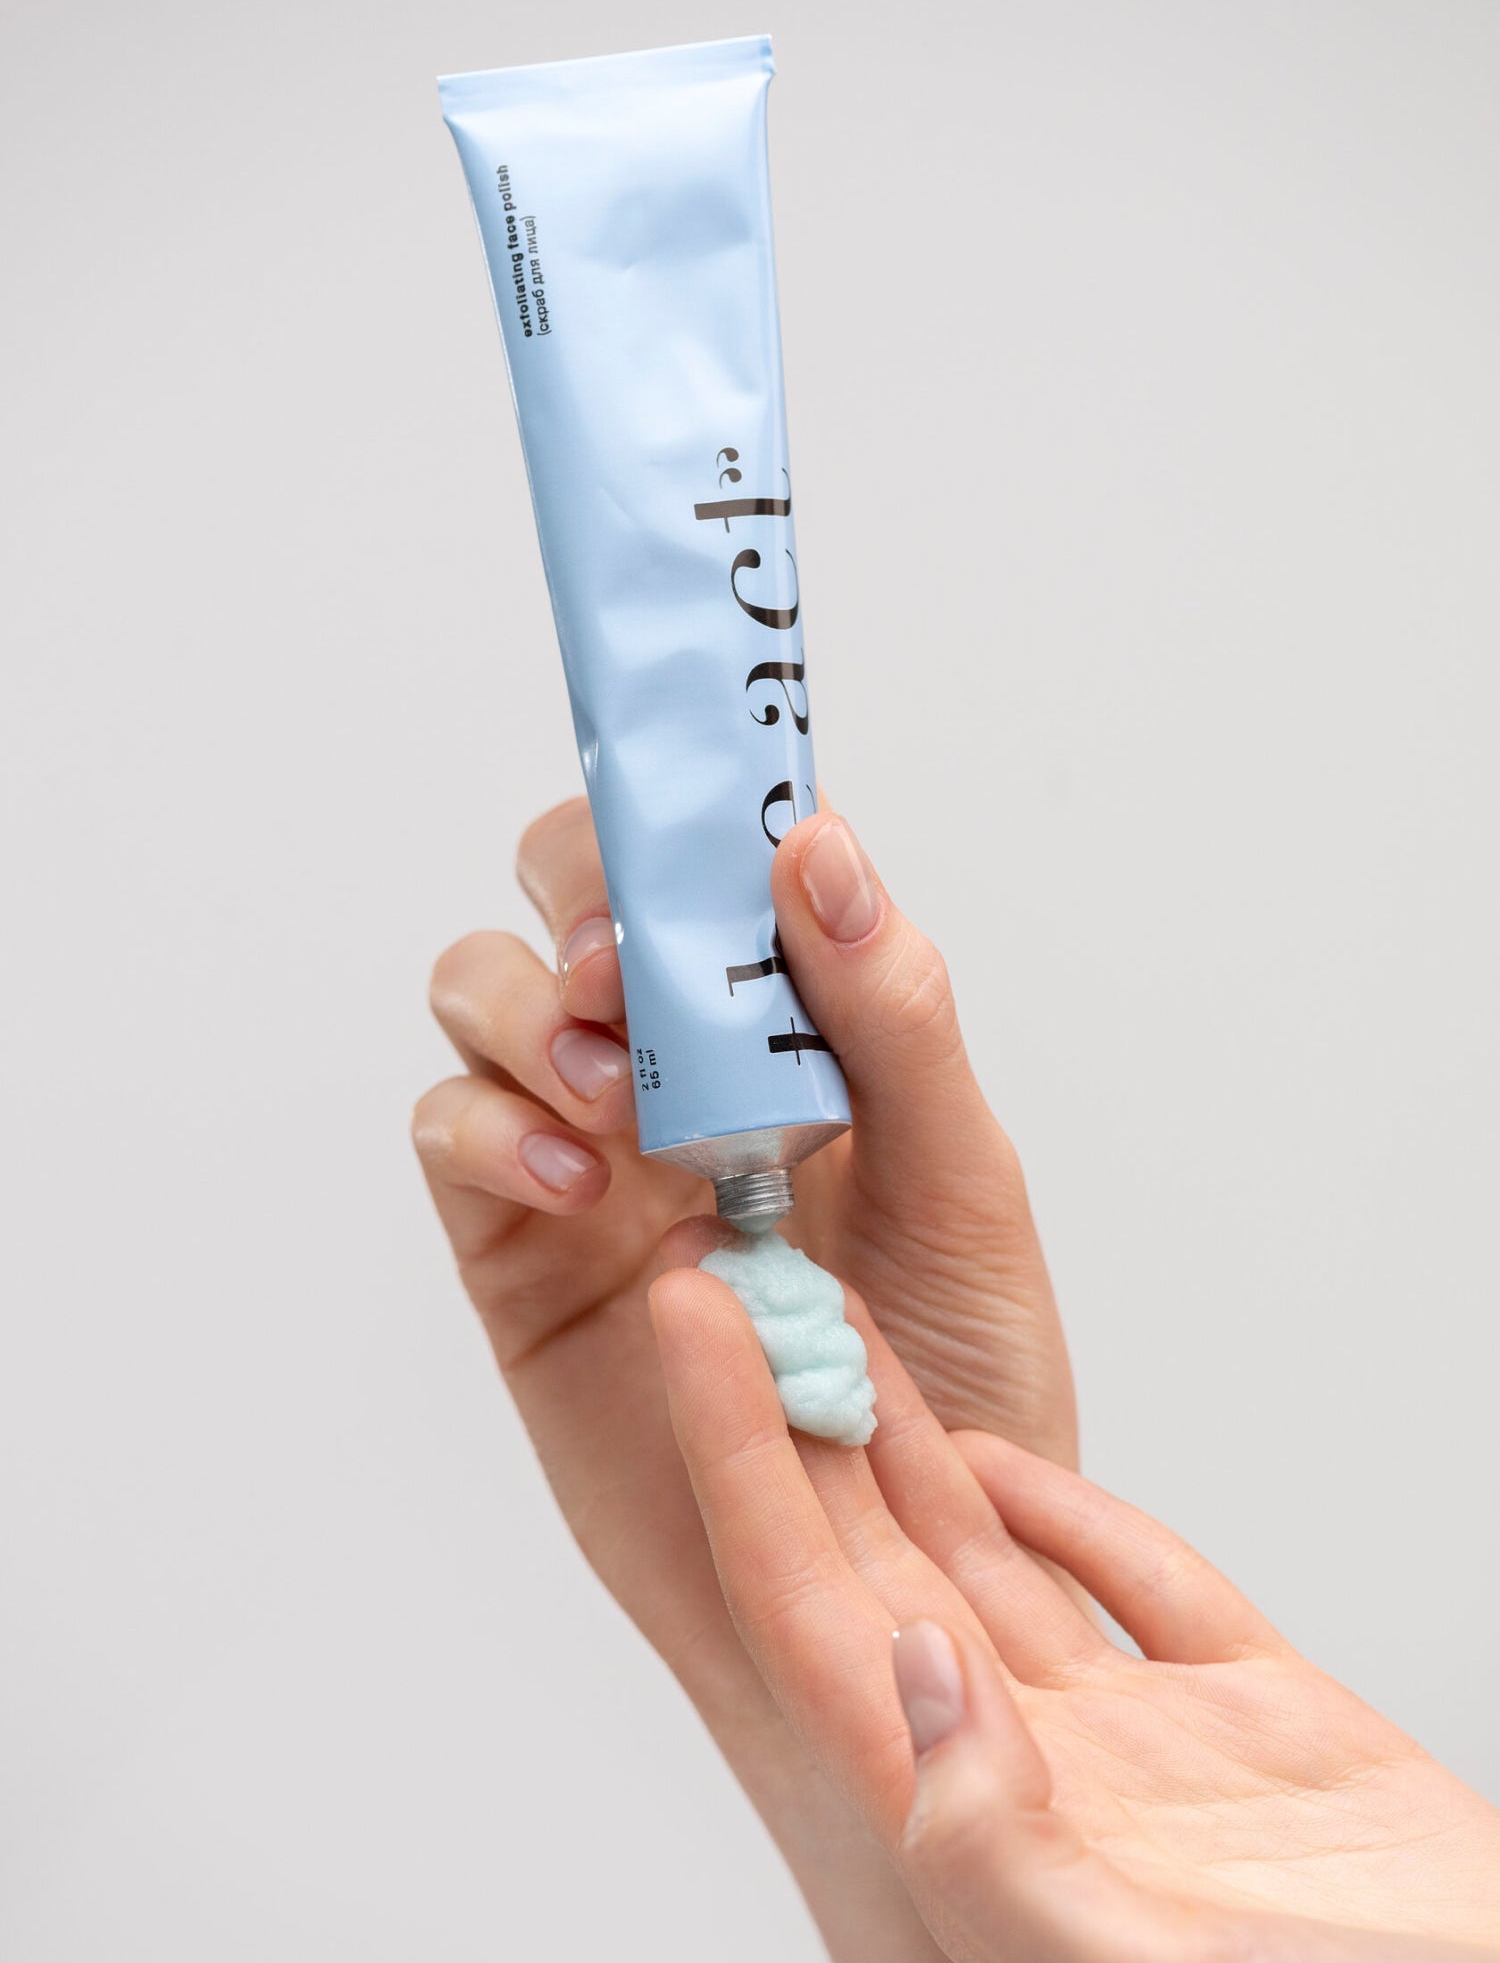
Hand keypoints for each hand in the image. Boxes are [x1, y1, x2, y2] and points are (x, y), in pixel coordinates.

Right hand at [412, 797, 1072, 1959]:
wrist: (900, 1574)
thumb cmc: (957, 1378)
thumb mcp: (962, 1184)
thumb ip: (891, 1016)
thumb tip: (817, 844)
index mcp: (786, 1024)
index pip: (704, 857)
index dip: (684, 808)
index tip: (701, 816)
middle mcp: (673, 1063)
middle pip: (568, 892)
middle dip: (585, 892)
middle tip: (637, 965)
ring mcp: (584, 1150)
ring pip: (482, 991)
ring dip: (530, 1006)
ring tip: (615, 1094)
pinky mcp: (514, 1251)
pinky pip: (447, 1136)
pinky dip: (487, 1125)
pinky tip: (576, 1178)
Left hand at [649, 1242, 1499, 1961]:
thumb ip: (996, 1840)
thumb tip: (915, 1669)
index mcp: (979, 1839)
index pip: (804, 1609)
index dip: (736, 1451)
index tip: (692, 1321)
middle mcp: (1043, 1782)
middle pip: (876, 1564)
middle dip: (796, 1415)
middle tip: (739, 1279)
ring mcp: (1149, 1751)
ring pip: (992, 1561)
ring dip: (907, 1438)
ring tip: (840, 1318)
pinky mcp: (1266, 1725)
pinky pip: (1138, 1590)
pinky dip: (1066, 1512)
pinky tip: (997, 1452)